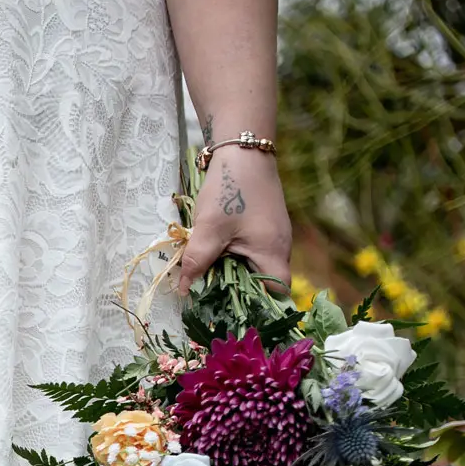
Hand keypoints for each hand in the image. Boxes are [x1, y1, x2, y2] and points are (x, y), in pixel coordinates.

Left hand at [178, 149, 291, 295]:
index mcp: (273, 252)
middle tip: (209, 304)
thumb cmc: (230, 188)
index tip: (231, 316)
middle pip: (264, 285)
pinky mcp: (262, 228)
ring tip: (206, 284)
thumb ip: (197, 261)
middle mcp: (279, 248)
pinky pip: (250, 254)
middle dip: (238, 295)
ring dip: (232, 276)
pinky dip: (232, 260)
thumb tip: (184, 291)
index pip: (277, 294)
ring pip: (254, 269)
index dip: (258, 309)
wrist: (243, 149)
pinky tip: (212, 259)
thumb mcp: (209, 228)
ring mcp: (272, 237)